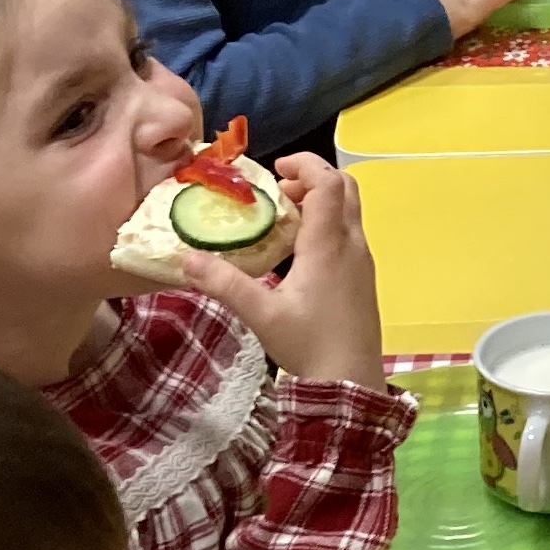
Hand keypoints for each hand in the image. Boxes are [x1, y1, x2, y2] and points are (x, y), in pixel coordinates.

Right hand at [177, 151, 385, 384]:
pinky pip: (349, 234)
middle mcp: (353, 245)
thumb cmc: (309, 346)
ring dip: (319, 202)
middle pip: (345, 189)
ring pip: (349, 212)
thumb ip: (224, 284)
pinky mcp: (363, 278)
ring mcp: (363, 261)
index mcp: (329, 245)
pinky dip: (326, 224)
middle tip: (277, 192)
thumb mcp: (261, 315)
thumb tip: (186, 258)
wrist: (352, 385)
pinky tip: (298, 251)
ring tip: (281, 219)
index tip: (274, 168)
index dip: (305, 164)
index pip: (328, 182)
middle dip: (312, 179)